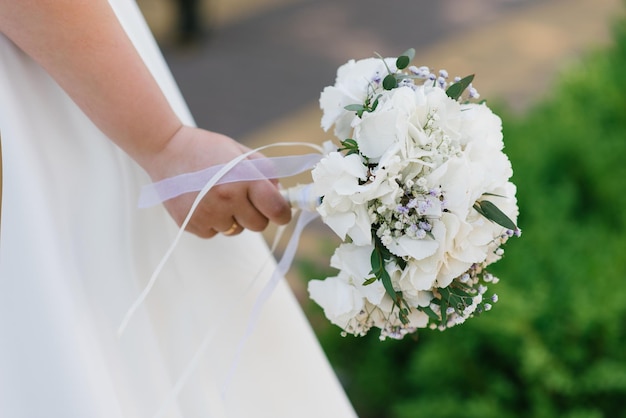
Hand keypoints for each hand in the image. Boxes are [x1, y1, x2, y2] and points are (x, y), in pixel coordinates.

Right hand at [142, 126, 291, 237]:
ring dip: (232, 218)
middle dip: (257, 215)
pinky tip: (202, 202)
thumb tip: (280, 194)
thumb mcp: (240, 152)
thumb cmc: (207, 149)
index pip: (277, 209)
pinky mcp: (192, 224)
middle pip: (259, 225)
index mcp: (245, 178)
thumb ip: (265, 171)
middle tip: (244, 199)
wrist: (165, 149)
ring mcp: (209, 214)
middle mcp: (229, 198)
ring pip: (236, 230)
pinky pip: (214, 233)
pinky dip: (212, 222)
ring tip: (216, 195)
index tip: (281, 213)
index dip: (283, 214)